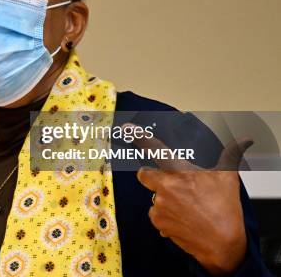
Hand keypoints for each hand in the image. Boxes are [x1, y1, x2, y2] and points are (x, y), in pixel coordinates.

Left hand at [126, 123, 251, 275]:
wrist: (222, 244)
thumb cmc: (225, 210)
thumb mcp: (229, 177)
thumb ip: (231, 154)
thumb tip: (244, 140)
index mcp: (180, 171)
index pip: (155, 149)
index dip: (139, 137)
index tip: (127, 128)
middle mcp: (166, 186)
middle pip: (144, 174)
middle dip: (151, 176)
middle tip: (169, 183)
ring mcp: (160, 204)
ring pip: (154, 196)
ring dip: (164, 199)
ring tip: (186, 207)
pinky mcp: (158, 220)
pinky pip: (156, 213)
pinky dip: (165, 215)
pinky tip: (181, 218)